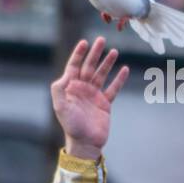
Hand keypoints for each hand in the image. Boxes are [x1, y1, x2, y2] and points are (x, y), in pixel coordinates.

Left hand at [52, 38, 128, 159]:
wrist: (85, 142)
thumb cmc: (71, 125)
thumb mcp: (60, 107)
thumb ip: (59, 90)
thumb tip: (66, 75)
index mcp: (70, 88)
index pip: (74, 66)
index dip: (78, 54)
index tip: (84, 42)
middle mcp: (82, 89)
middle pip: (89, 66)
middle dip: (95, 53)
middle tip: (101, 40)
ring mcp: (94, 95)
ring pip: (101, 74)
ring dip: (107, 63)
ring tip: (114, 51)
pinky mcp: (105, 103)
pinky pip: (113, 88)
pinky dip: (119, 79)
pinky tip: (124, 69)